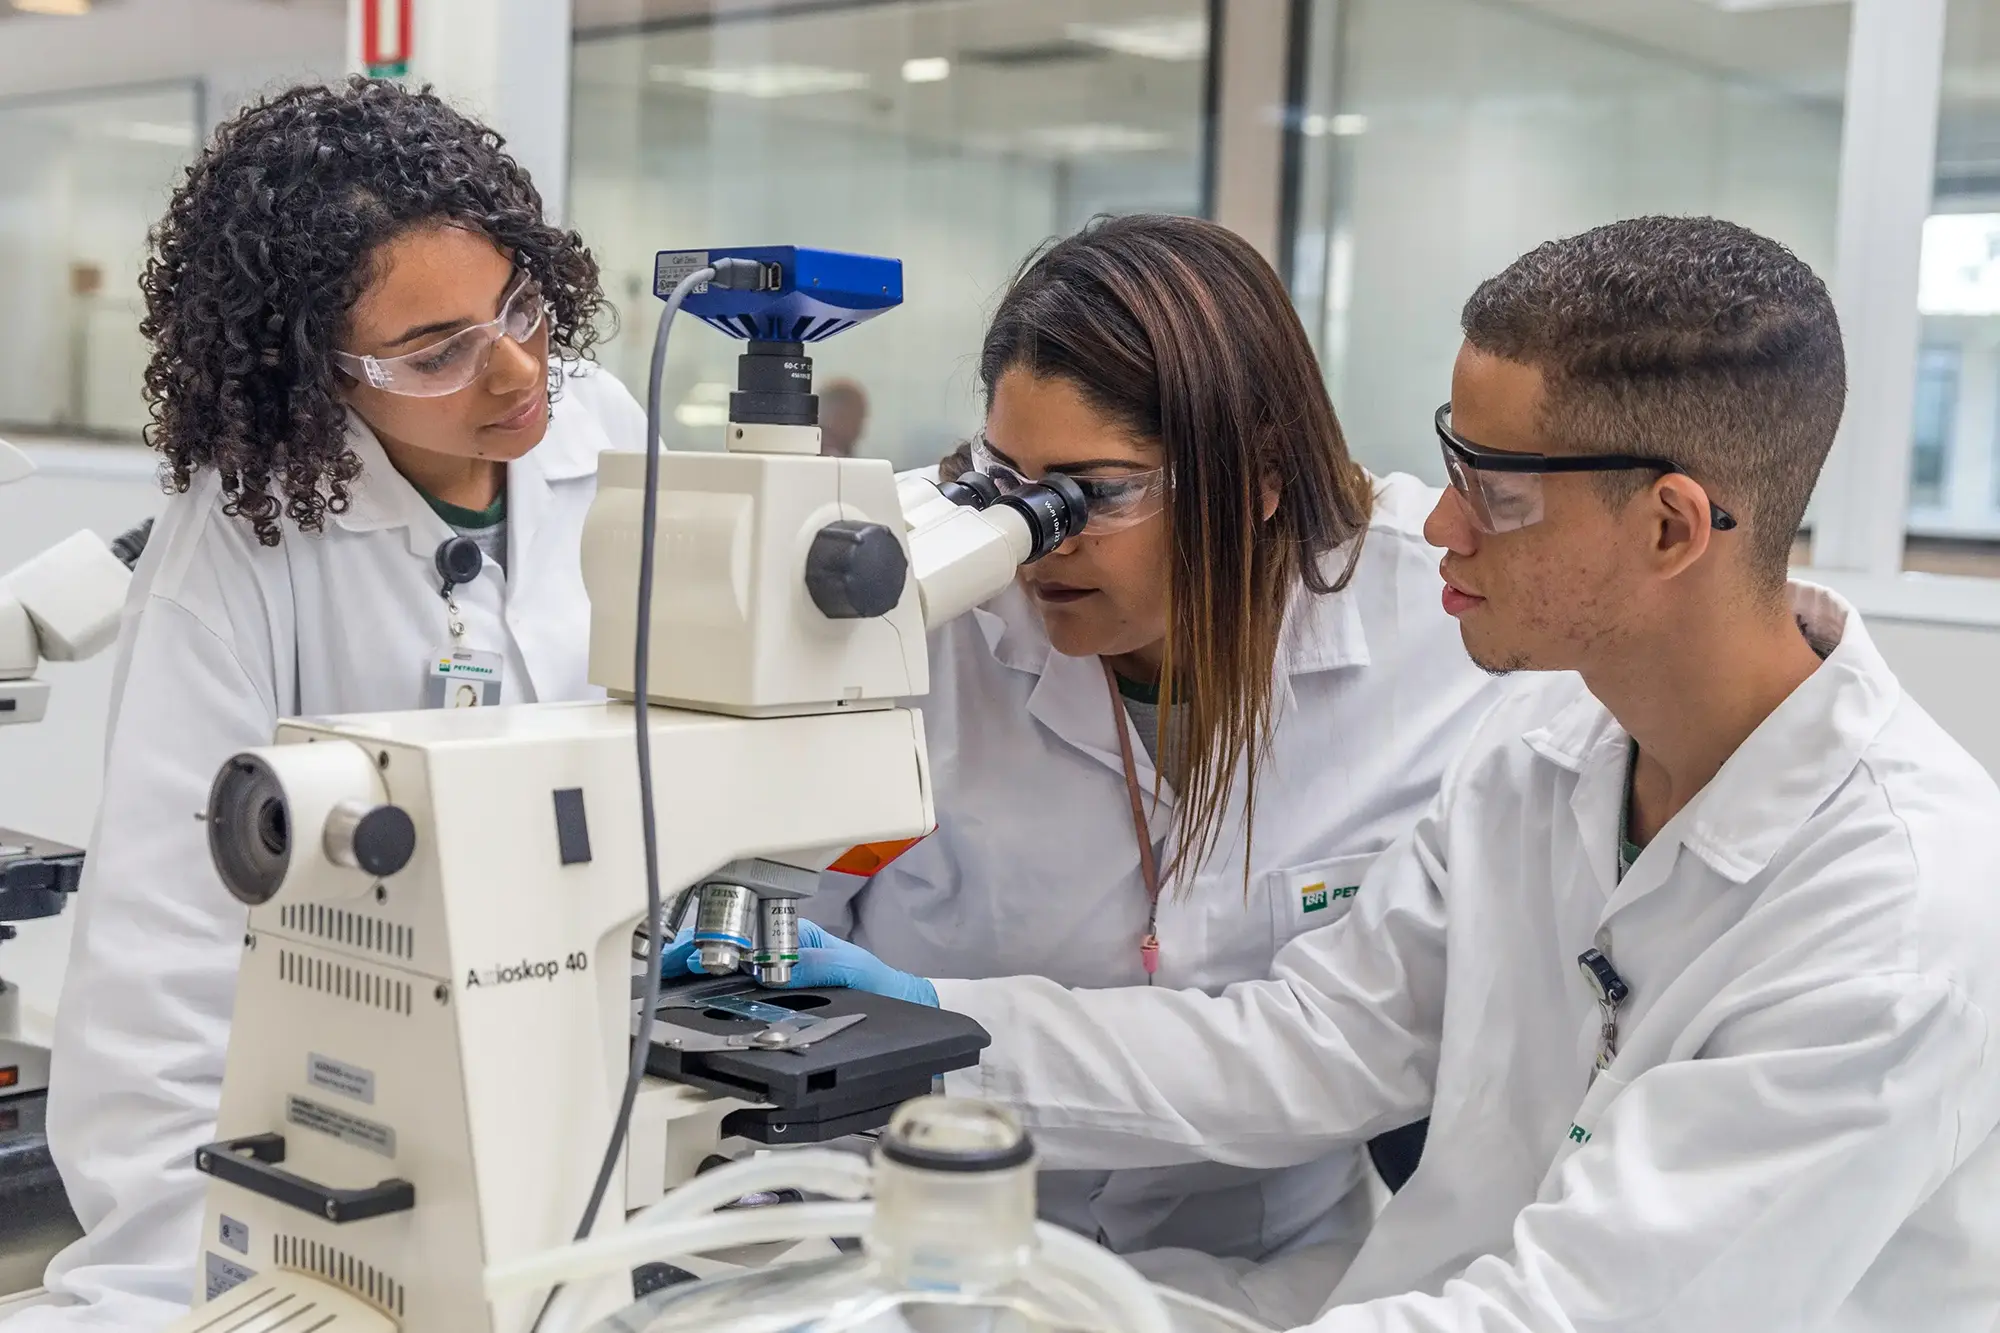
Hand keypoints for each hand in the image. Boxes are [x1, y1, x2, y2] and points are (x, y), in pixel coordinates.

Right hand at [661, 919, 937, 1007]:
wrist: (897, 1004)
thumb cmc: (877, 982)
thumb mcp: (849, 969)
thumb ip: (815, 965)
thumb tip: (770, 968)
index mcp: (794, 935)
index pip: (741, 928)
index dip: (706, 940)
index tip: (681, 954)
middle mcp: (780, 949)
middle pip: (724, 946)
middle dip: (687, 954)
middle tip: (658, 969)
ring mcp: (774, 970)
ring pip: (725, 966)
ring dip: (692, 970)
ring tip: (663, 980)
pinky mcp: (773, 993)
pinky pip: (735, 987)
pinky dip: (707, 988)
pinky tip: (689, 995)